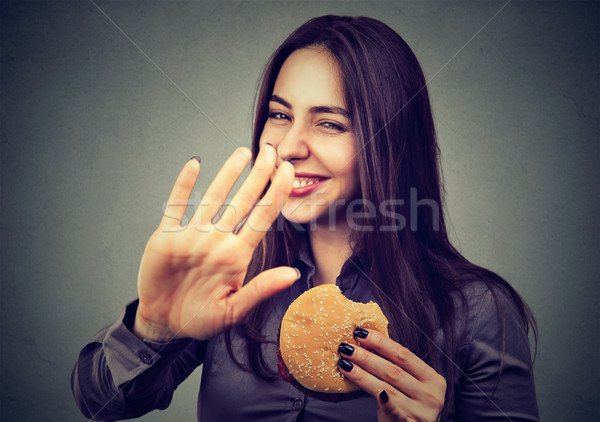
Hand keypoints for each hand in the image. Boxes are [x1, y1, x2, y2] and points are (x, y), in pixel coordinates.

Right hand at [134, 145, 297, 341]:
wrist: (165, 323)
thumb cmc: (201, 319)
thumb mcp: (234, 310)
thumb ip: (261, 289)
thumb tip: (293, 274)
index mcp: (237, 255)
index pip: (262, 217)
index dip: (276, 194)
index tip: (288, 171)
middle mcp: (218, 239)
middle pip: (242, 201)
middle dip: (258, 175)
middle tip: (272, 150)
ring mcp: (193, 235)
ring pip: (213, 198)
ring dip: (227, 174)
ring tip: (243, 152)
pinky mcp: (167, 236)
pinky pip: (177, 206)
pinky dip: (184, 185)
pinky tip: (194, 165)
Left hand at [337, 328, 445, 421]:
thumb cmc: (408, 406)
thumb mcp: (410, 386)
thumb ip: (397, 368)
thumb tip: (367, 340)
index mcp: (433, 379)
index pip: (404, 355)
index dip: (382, 342)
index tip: (361, 333)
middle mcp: (431, 395)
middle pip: (393, 371)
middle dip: (367, 357)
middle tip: (346, 348)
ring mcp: (421, 412)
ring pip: (386, 388)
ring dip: (362, 375)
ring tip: (344, 364)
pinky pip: (396, 412)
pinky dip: (387, 403)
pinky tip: (379, 395)